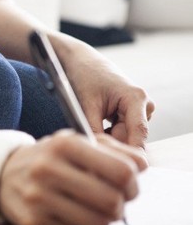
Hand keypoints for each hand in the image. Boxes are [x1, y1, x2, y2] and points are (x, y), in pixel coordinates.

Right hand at [0, 131, 146, 224]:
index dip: (133, 183)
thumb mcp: (75, 142)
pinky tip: (71, 213)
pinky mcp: (33, 220)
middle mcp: (48, 168)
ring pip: (99, 222)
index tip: (129, 185)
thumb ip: (112, 149)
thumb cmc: (49, 158)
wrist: (2, 174)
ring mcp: (38, 196)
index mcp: (64, 144)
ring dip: (104, 219)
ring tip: (95, 209)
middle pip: (112, 199)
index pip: (122, 170)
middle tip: (115, 201)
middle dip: (121, 204)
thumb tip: (142, 165)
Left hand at [51, 34, 154, 148]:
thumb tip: (98, 153)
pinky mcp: (133, 112)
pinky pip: (123, 131)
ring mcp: (140, 108)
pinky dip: (109, 132)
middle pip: (131, 137)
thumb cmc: (83, 77)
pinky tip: (96, 124)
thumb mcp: (86, 105)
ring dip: (109, 137)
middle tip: (90, 142)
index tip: (114, 164)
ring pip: (126, 136)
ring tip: (90, 126)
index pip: (138, 133)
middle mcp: (144, 103)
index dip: (127, 152)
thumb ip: (94, 130)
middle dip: (112, 143)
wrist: (80, 60)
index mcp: (136, 97)